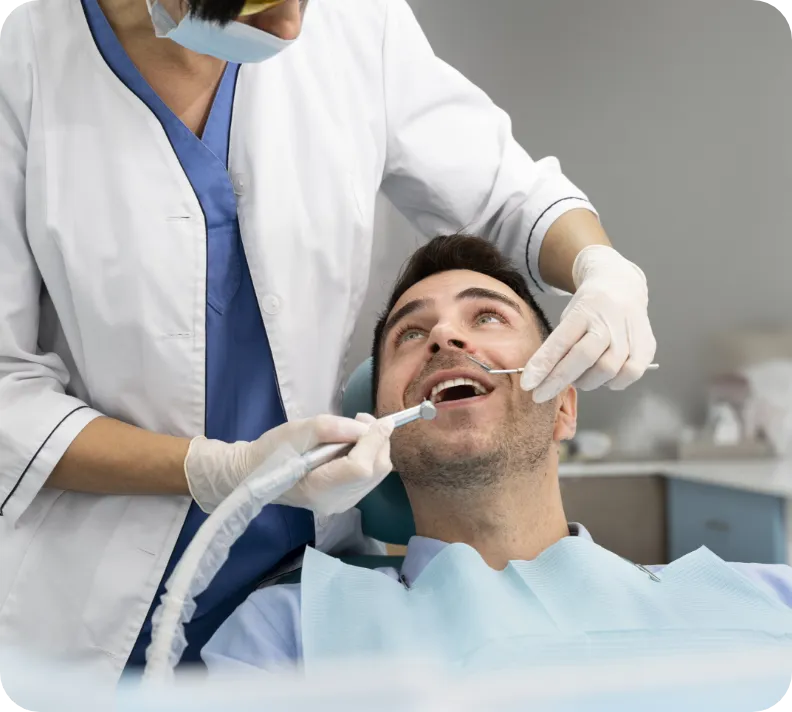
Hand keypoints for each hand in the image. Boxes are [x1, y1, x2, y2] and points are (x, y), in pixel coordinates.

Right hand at [184, 413, 393, 513]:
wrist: (256, 474)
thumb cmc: (272, 452)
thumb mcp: (297, 431)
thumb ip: (331, 428)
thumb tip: (365, 427)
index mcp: (321, 488)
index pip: (361, 467)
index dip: (374, 440)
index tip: (375, 418)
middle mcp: (337, 502)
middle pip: (377, 470)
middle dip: (378, 441)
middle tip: (362, 419)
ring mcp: (344, 504)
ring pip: (378, 473)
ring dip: (375, 448)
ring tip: (355, 430)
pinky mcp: (346, 500)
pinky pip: (370, 477)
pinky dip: (369, 457)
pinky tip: (351, 446)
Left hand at [520, 245, 656, 402]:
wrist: (622, 285)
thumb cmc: (588, 308)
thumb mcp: (568, 317)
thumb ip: (558, 346)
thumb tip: (539, 379)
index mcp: (584, 310)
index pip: (560, 342)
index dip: (543, 365)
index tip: (527, 384)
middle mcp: (609, 320)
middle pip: (584, 358)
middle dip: (558, 381)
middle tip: (543, 392)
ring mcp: (631, 333)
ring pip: (607, 371)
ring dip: (587, 381)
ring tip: (579, 375)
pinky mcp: (647, 346)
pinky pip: (629, 375)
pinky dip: (612, 382)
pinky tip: (603, 376)